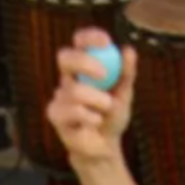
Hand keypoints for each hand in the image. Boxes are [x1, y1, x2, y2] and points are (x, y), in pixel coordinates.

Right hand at [46, 27, 137, 164]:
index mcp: (84, 69)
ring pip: (74, 90)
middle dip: (85, 62)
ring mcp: (59, 96)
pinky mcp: (55, 115)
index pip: (80, 44)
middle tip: (103, 74)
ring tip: (106, 110)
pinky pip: (72, 110)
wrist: (104, 147)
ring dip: (97, 101)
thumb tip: (129, 50)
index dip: (89, 37)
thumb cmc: (111, 118)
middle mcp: (68, 79)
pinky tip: (95, 122)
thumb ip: (126, 74)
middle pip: (65, 57)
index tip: (106, 41)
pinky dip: (90, 117)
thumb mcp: (124, 95)